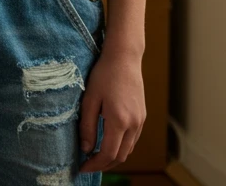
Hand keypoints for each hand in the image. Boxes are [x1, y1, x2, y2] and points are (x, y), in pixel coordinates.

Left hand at [78, 45, 145, 172]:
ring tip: (96, 156)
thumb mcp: (89, 99)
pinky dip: (121, 147)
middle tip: (87, 165)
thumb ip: (87, 126)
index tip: (82, 167)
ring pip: (128, 150)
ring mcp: (141, 121)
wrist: (124, 58)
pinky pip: (133, 140)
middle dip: (104, 165)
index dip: (94, 164)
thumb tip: (85, 149)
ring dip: (113, 157)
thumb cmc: (104, 74)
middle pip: (120, 156)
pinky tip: (109, 143)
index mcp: (119, 120)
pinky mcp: (143, 116)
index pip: (108, 153)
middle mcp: (134, 124)